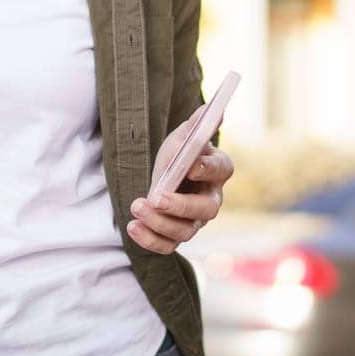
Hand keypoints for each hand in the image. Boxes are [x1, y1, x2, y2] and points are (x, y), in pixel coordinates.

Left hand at [127, 133, 233, 255]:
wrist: (166, 175)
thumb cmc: (179, 155)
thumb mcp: (183, 136)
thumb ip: (197, 124)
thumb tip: (213, 109)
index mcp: (218, 170)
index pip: (222, 169)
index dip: (209, 168)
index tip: (191, 165)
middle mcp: (211, 200)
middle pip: (205, 209)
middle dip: (180, 205)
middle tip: (156, 196)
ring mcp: (195, 222)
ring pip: (185, 231)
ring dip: (159, 222)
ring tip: (136, 206)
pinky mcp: (176, 235)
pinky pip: (167, 246)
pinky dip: (149, 240)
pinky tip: (133, 226)